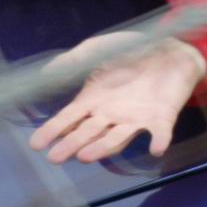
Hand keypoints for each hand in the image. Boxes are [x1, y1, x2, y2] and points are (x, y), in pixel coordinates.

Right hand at [27, 33, 206, 163]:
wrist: (170, 48)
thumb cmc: (131, 51)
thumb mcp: (98, 49)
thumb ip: (74, 60)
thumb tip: (43, 73)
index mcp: (95, 99)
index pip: (69, 118)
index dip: (53, 130)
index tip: (36, 144)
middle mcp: (112, 114)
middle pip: (88, 133)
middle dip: (71, 145)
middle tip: (55, 158)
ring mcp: (136, 118)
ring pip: (117, 137)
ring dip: (103, 147)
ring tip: (86, 155)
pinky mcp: (162, 117)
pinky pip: (161, 132)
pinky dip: (159, 140)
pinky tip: (155, 148)